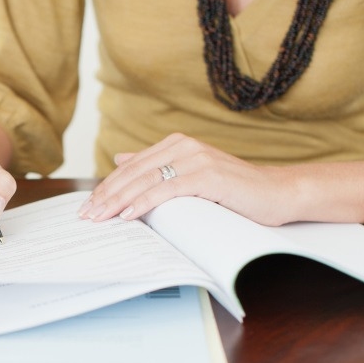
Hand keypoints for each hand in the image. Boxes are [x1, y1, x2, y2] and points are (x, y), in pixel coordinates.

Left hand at [78, 133, 296, 225]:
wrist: (276, 194)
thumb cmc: (234, 191)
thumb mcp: (190, 176)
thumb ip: (158, 166)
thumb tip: (121, 158)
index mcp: (176, 145)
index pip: (131, 167)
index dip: (107, 187)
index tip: (89, 206)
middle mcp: (183, 146)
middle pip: (133, 173)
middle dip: (107, 195)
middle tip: (87, 215)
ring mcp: (196, 158)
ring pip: (146, 180)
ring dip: (119, 201)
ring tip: (101, 218)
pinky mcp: (207, 175)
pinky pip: (167, 189)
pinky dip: (145, 202)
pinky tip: (129, 215)